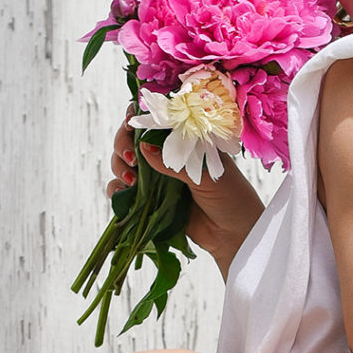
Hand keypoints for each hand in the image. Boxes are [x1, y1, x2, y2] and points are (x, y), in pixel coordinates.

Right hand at [108, 115, 263, 273]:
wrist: (235, 235)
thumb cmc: (231, 198)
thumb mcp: (206, 174)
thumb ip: (175, 162)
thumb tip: (143, 147)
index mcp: (184, 140)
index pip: (153, 120)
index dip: (137, 117)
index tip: (131, 123)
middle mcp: (166, 156)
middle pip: (131, 139)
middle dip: (123, 143)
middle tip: (131, 158)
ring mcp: (156, 178)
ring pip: (123, 164)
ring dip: (119, 166)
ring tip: (132, 179)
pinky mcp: (149, 202)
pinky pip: (123, 192)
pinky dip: (117, 190)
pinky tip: (124, 192)